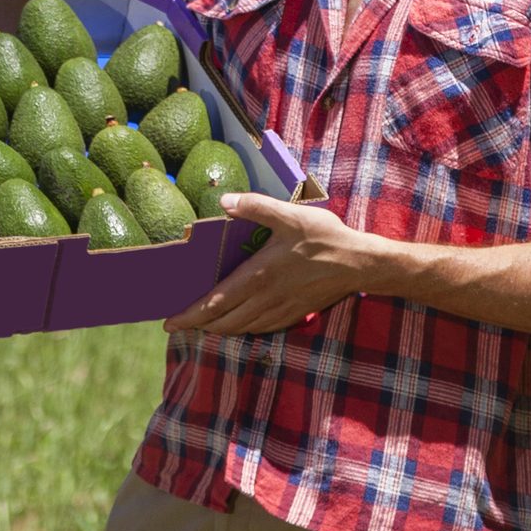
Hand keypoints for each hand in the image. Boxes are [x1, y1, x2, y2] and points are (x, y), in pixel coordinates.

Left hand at [162, 192, 391, 334]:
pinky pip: (261, 328)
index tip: (169, 322)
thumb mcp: (289, 215)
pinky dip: (243, 328)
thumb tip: (225, 201)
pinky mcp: (295, 314)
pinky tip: (240, 322)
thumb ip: (255, 207)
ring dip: (219, 329)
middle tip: (180, 324)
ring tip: (204, 324)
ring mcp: (281, 310)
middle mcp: (265, 299)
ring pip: (242, 328)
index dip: (190, 316)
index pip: (215, 303)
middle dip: (198, 326)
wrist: (360, 263)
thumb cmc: (324, 237)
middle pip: (224, 322)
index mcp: (258, 276)